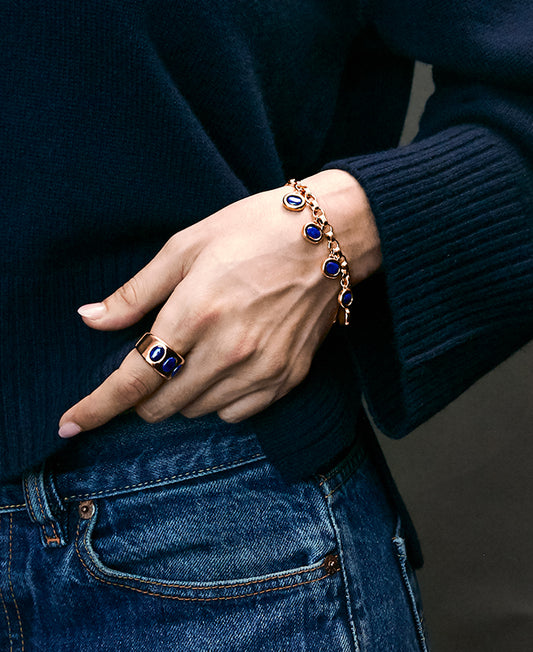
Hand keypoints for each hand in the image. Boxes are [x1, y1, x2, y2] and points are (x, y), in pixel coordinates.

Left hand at [58, 169, 380, 437]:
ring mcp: (261, 369)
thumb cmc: (254, 230)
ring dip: (181, 393)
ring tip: (196, 353)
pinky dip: (218, 398)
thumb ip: (136, 292)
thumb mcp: (186, 246)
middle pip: (161, 405)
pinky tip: (225, 367)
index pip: (133, 379)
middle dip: (143, 393)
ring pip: (197, 411)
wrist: (330, 237)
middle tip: (154, 360)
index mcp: (195, 314)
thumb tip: (89, 319)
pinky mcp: (287, 378)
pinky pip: (236, 413)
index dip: (97, 406)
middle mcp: (228, 352)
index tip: (70, 425)